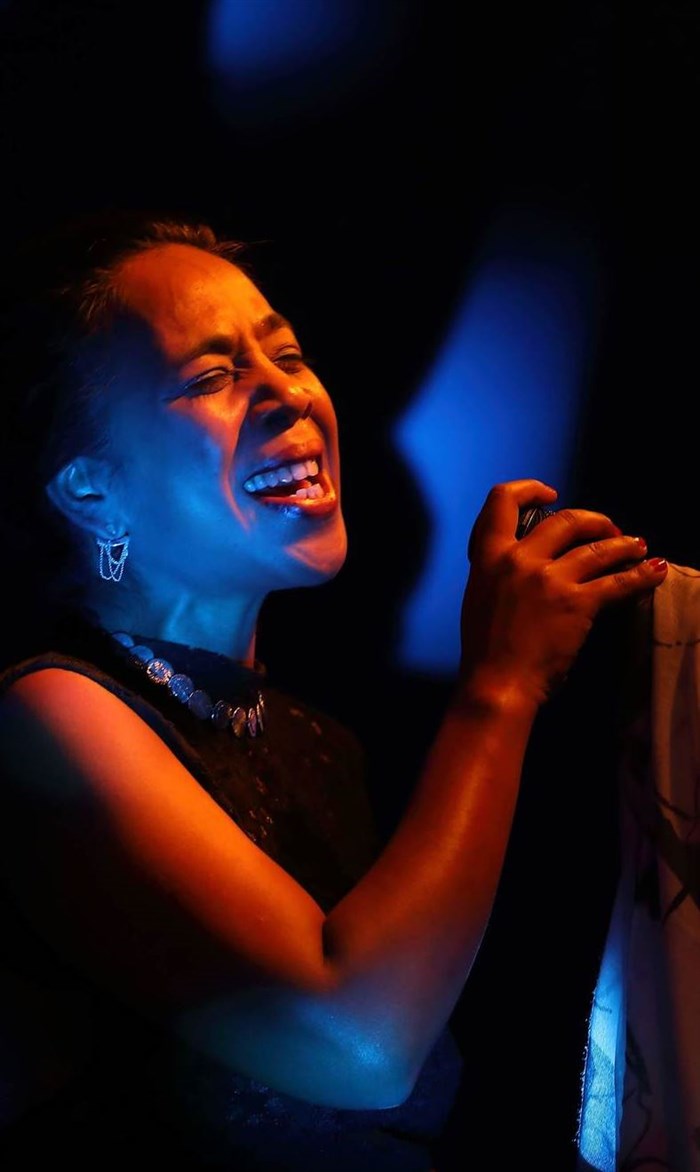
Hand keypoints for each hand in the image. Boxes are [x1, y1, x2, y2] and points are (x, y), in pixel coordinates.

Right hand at [459, 479, 667, 703]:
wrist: (497, 684)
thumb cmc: (486, 648)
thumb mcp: (480, 595)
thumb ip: (500, 569)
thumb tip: (526, 557)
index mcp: (489, 556)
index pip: (502, 500)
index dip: (529, 489)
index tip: (550, 494)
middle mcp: (519, 560)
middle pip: (566, 519)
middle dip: (594, 520)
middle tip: (607, 530)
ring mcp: (550, 579)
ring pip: (598, 547)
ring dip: (624, 544)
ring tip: (638, 547)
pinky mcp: (577, 602)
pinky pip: (617, 580)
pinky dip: (641, 574)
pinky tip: (654, 571)